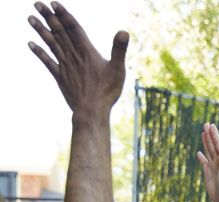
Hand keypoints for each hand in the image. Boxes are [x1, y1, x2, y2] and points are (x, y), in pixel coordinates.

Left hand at [27, 2, 127, 118]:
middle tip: (38, 3)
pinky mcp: (60, 76)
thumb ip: (119, 49)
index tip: (54, 3)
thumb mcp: (118, 69)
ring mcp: (64, 65)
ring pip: (50, 43)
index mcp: (87, 51)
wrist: (91, 110)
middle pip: (59, 32)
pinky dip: (38, 52)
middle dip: (48, 17)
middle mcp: (73, 55)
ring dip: (40, 30)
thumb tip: (124, 32)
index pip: (73, 28)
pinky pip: (47, 61)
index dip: (63, 15)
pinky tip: (30, 44)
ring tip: (30, 18)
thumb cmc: (107, 91)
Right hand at [197, 123, 218, 201]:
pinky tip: (199, 153)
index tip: (211, 125)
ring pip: (209, 151)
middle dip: (210, 135)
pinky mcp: (208, 173)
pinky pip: (204, 163)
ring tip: (203, 133)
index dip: (215, 134)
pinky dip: (201, 157)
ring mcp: (214, 167)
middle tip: (206, 124)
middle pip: (213, 145)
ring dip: (206, 142)